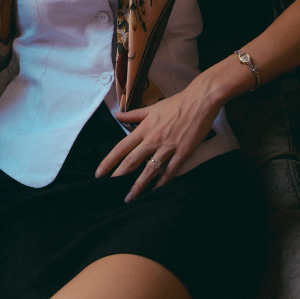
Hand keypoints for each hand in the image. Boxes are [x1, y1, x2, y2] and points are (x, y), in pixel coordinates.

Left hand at [95, 84, 216, 201]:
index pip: (121, 148)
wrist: (200, 101)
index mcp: (144, 128)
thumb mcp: (152, 108)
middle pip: (131, 162)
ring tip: (130, 198)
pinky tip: (155, 191)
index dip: (109, 162)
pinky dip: (162, 182)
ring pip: (149, 170)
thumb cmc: (176, 103)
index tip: (99, 174)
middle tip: (109, 190)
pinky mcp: (182, 152)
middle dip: (119, 177)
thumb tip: (117, 115)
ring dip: (138, 186)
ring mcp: (168, 147)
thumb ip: (133, 115)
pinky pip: (170, 171)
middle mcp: (153, 139)